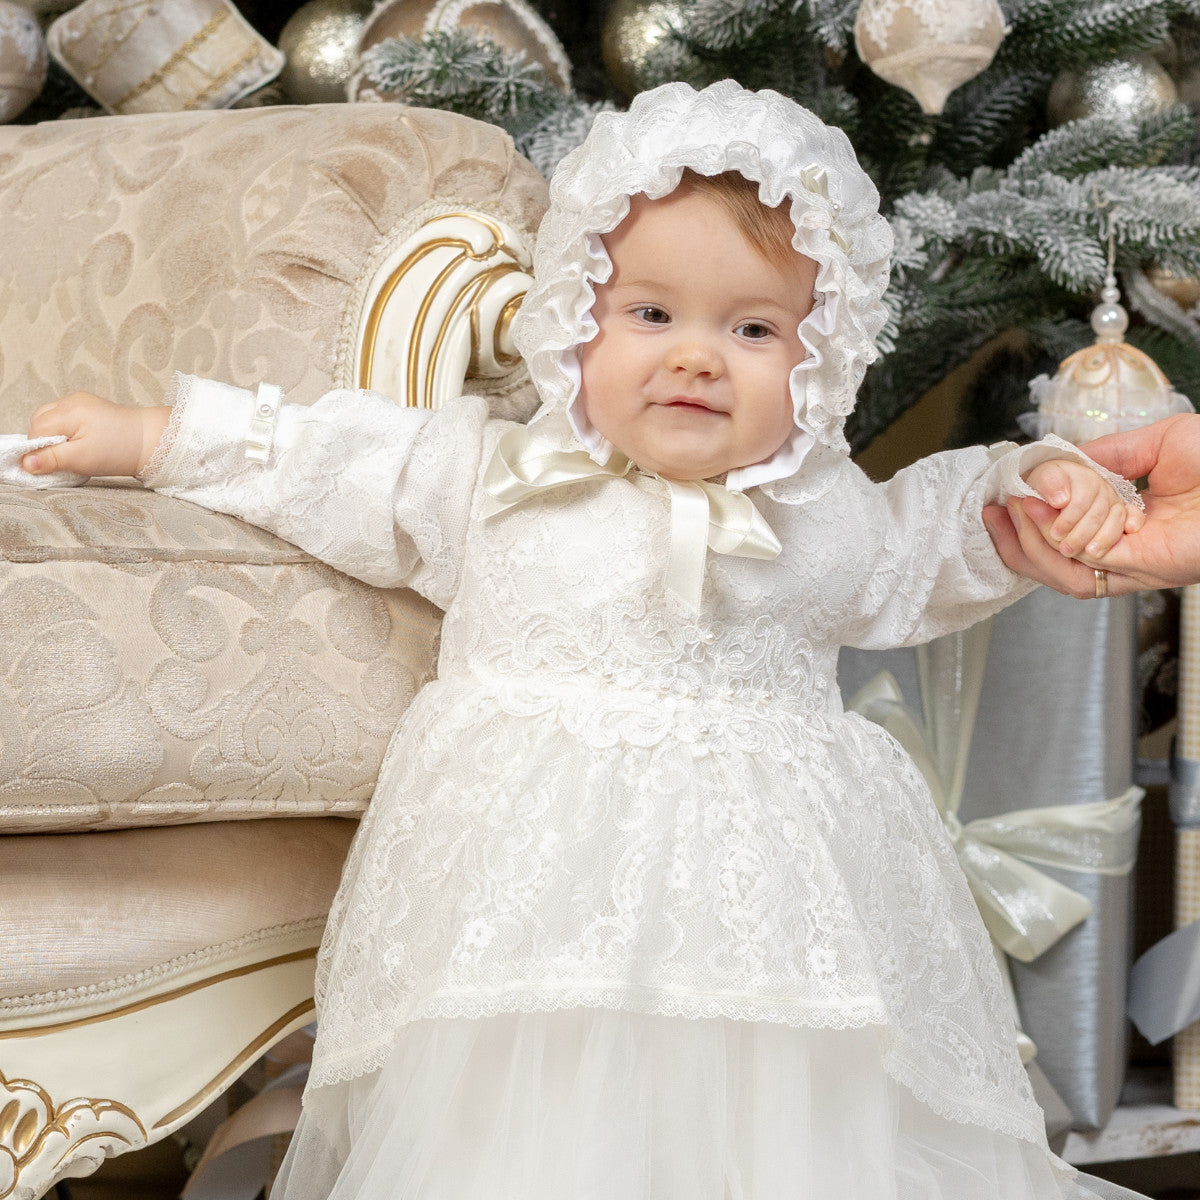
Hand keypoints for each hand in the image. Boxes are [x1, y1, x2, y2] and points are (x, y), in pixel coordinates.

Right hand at [23, 393, 170, 478]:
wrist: (153, 441)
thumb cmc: (120, 450)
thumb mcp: (82, 459)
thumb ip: (51, 459)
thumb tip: (25, 463)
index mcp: (68, 411)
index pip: (35, 430)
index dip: (35, 450)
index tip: (45, 466)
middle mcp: (72, 401)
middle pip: (40, 421)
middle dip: (43, 442)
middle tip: (60, 460)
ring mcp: (82, 402)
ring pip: (52, 420)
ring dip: (54, 437)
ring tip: (71, 453)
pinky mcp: (91, 407)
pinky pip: (66, 418)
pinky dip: (66, 432)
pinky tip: (79, 444)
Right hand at [985, 413, 1199, 595]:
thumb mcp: (1155, 441)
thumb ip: (1103, 455)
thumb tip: (1054, 464)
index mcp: (1125, 526)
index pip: (1060, 538)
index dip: (1025, 524)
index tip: (1001, 498)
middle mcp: (1125, 553)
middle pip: (1051, 565)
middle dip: (1014, 540)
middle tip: (995, 511)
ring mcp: (1134, 564)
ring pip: (1062, 571)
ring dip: (1033, 539)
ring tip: (1021, 507)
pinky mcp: (1146, 567)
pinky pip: (1089, 561)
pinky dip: (1062, 536)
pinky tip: (1050, 510)